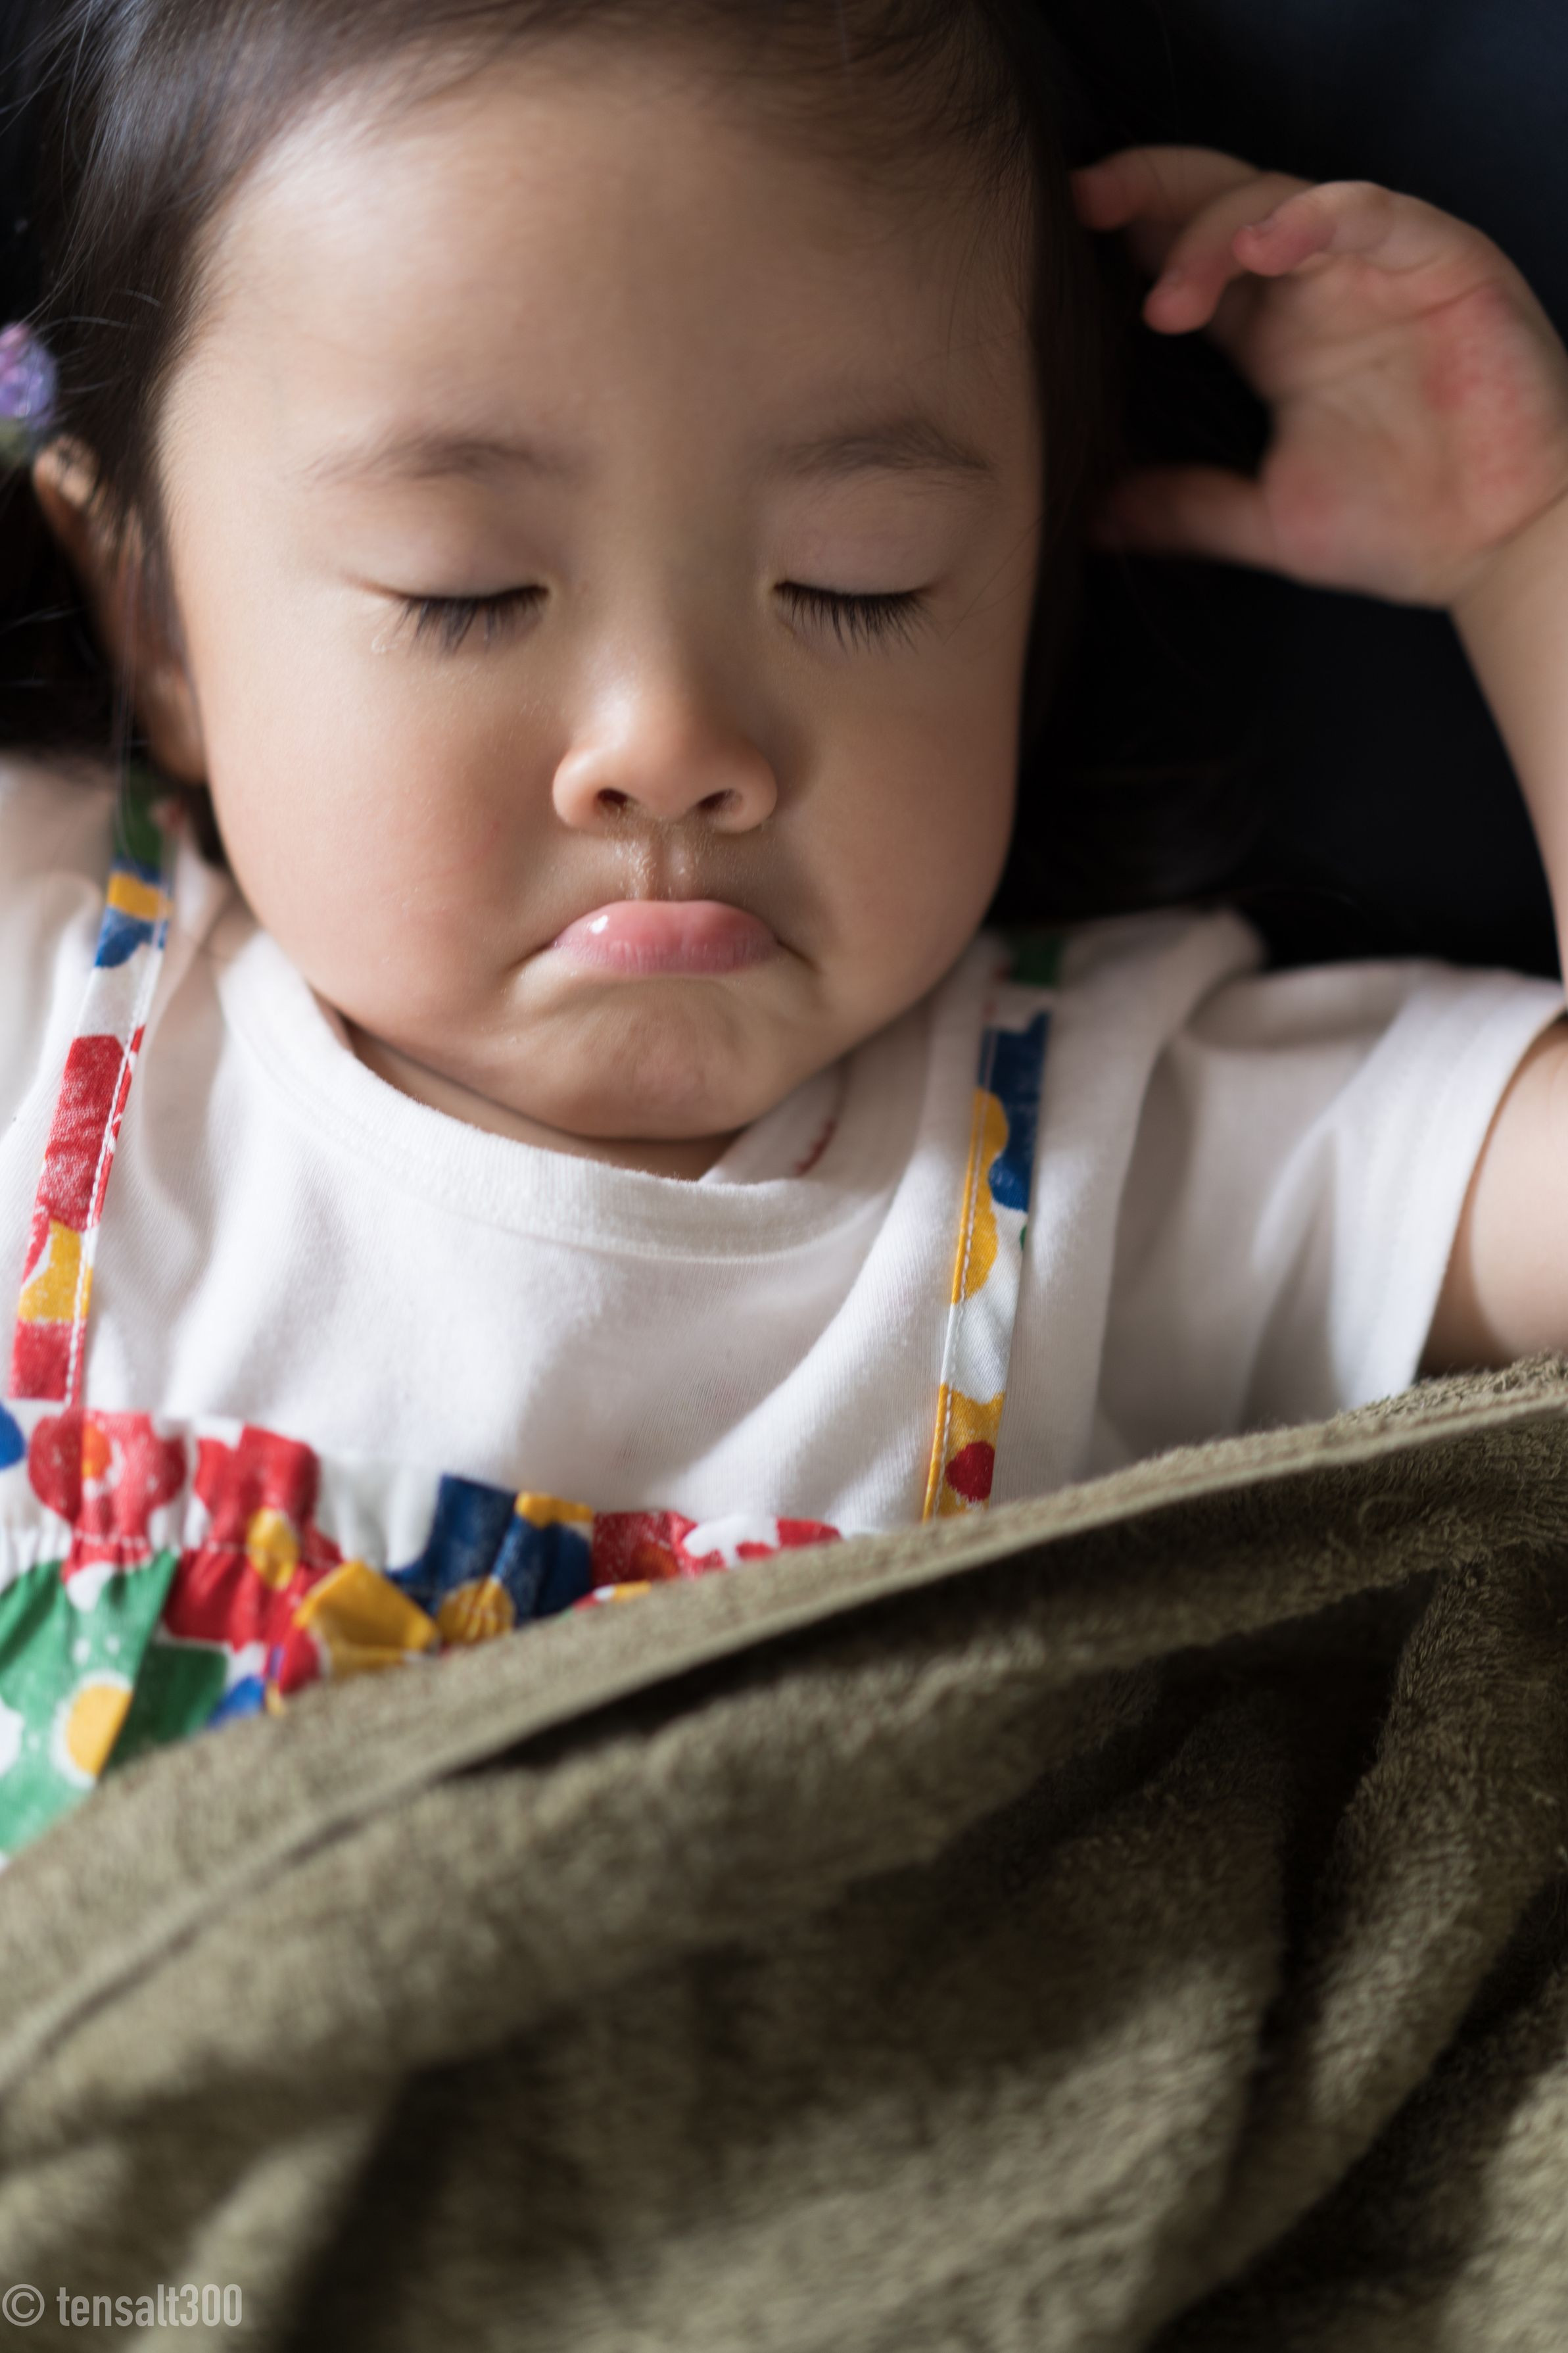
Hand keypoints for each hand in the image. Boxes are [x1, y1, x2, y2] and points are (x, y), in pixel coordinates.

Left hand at [1074, 147, 1567, 608]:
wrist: (1498, 552)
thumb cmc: (1400, 529)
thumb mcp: (1265, 520)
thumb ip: (1183, 507)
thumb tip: (1089, 520)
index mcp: (1274, 334)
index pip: (1189, 258)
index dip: (1129, 238)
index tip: (1057, 242)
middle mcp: (1318, 289)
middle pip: (1222, 205)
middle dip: (1152, 195)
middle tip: (1084, 207)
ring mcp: (1379, 269)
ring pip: (1284, 200)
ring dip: (1218, 231)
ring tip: (1169, 294)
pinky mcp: (1442, 262)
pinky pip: (1375, 213)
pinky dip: (1319, 216)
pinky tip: (1266, 242)